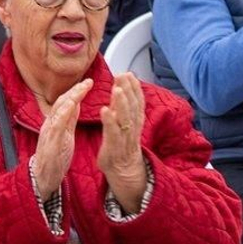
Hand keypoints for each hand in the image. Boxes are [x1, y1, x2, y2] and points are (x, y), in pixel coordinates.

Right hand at [32, 80, 91, 200]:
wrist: (43, 176)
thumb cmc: (55, 157)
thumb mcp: (66, 134)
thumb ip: (70, 119)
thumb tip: (76, 103)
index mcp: (56, 122)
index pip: (66, 102)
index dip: (77, 91)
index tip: (89, 82)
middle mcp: (50, 123)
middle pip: (62, 101)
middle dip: (76, 90)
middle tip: (89, 81)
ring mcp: (49, 132)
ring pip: (59, 110)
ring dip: (71, 97)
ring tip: (81, 88)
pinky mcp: (50, 141)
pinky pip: (56, 124)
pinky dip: (63, 113)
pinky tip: (71, 105)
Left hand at [97, 73, 146, 200]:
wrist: (123, 170)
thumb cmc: (121, 143)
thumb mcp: (123, 122)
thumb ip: (121, 105)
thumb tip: (121, 85)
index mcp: (135, 120)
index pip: (137, 101)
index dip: (134, 87)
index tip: (129, 73)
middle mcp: (132, 127)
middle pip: (133, 107)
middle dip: (129, 90)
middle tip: (122, 76)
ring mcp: (124, 137)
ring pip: (126, 118)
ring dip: (122, 103)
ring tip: (117, 89)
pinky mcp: (115, 147)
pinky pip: (114, 133)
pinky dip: (110, 121)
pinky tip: (105, 110)